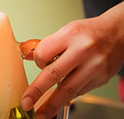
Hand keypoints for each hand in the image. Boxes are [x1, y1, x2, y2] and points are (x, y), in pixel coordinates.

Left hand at [21, 2, 123, 118]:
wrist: (117, 34)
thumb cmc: (89, 32)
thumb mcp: (65, 31)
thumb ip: (47, 45)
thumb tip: (28, 55)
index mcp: (70, 35)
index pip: (44, 53)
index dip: (36, 61)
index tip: (37, 63)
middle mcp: (83, 50)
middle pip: (54, 74)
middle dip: (37, 91)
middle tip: (26, 103)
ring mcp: (94, 67)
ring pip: (68, 89)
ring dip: (52, 104)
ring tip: (42, 113)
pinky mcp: (101, 79)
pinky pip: (79, 91)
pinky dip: (68, 96)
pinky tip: (61, 98)